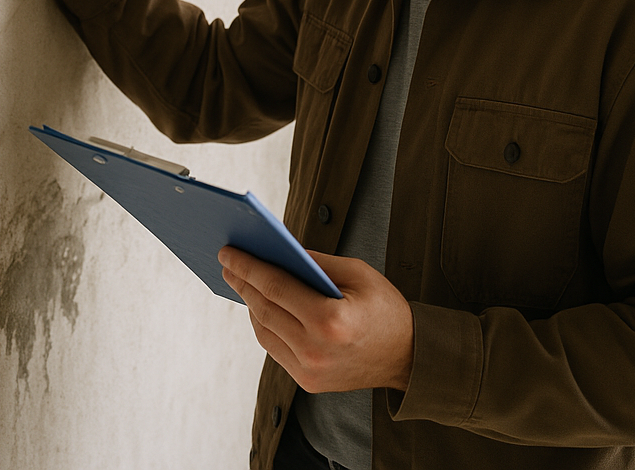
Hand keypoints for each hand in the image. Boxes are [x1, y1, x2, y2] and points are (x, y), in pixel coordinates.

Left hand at [218, 247, 413, 393]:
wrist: (408, 356)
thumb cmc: (385, 308)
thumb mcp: (357, 273)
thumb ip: (316, 262)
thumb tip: (280, 253)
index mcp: (329, 320)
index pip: (276, 287)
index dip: (248, 267)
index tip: (228, 252)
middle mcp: (315, 350)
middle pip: (264, 309)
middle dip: (242, 282)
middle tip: (227, 261)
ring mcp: (310, 370)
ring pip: (264, 332)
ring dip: (250, 304)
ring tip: (240, 280)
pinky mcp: (308, 382)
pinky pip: (275, 349)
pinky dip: (264, 325)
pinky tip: (261, 306)